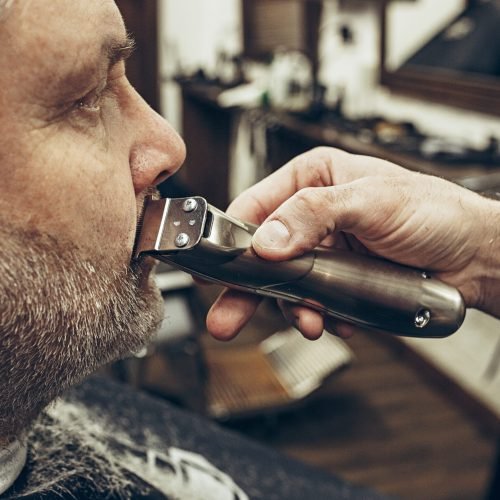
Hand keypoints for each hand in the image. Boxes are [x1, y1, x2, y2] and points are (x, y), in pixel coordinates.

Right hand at [206, 147, 499, 339]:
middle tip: (226, 318)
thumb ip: (315, 213)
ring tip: (309, 321)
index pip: (255, 206)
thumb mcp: (372, 201)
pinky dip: (317, 314)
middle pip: (262, 252)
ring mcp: (323, 248)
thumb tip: (268, 240)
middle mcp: (312, 213)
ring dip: (292, 306)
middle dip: (247, 287)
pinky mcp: (337, 277)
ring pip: (285, 282)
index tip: (218, 269)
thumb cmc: (435, 213)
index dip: (234, 239)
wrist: (474, 257)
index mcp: (312, 178)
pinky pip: (311, 299)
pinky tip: (336, 318)